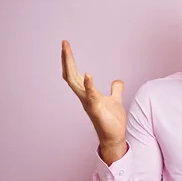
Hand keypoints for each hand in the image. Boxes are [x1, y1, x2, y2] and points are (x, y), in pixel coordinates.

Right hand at [61, 40, 127, 156]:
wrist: (114, 137)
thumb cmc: (111, 121)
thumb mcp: (115, 100)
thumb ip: (115, 90)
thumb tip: (117, 81)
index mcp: (87, 93)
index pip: (74, 74)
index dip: (69, 61)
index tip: (66, 46)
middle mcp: (84, 97)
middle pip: (70, 75)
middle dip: (66, 59)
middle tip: (64, 43)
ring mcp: (88, 103)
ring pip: (75, 83)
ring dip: (70, 67)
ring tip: (67, 51)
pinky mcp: (96, 110)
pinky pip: (91, 96)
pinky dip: (88, 85)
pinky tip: (87, 75)